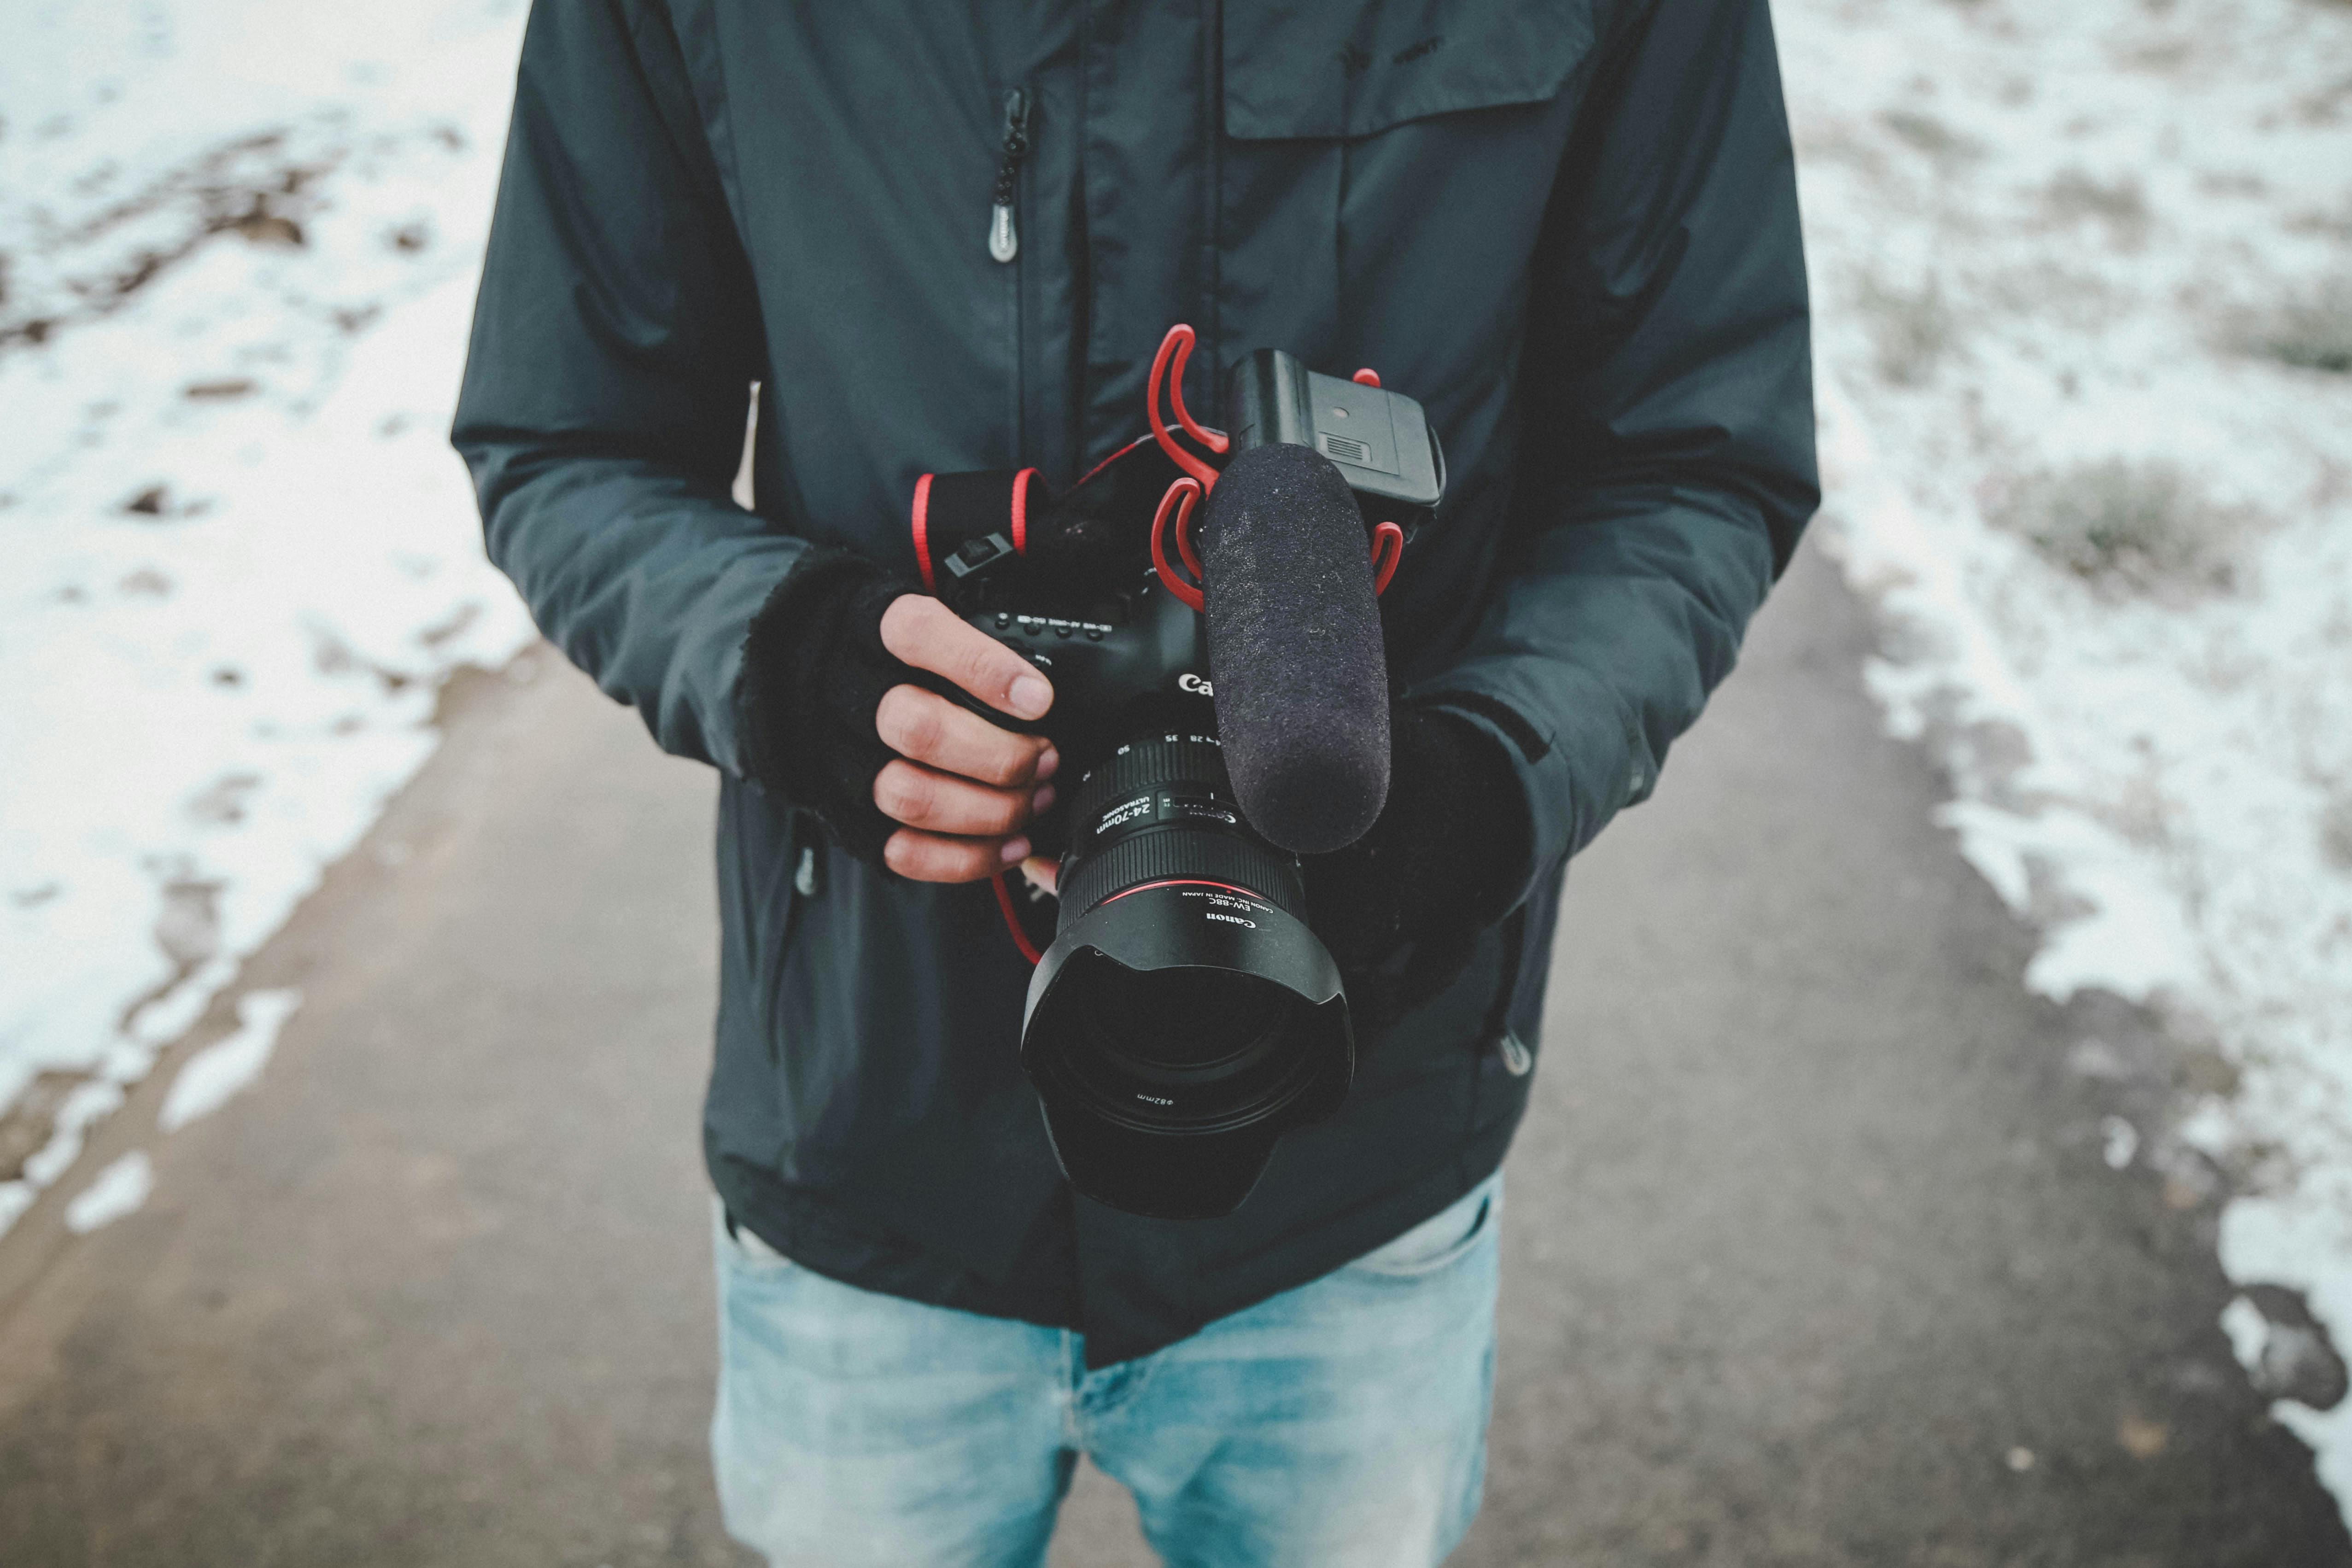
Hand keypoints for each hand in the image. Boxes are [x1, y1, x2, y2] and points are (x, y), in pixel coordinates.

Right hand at [873, 595, 1057, 881]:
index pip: (919, 636)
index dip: (985, 670)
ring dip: (989, 809)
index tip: (1038, 699)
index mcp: (873, 633)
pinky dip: (968, 856)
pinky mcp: (850, 816)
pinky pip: (905, 851)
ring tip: (1034, 798)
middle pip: (919, 731)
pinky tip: (1011, 842)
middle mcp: (849, 696)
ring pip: (912, 797)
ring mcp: (845, 762)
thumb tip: (1038, 697)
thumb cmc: (894, 657)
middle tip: (1043, 757)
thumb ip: (976, 649)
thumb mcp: (930, 626)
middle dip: (999, 756)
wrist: (815, 679)